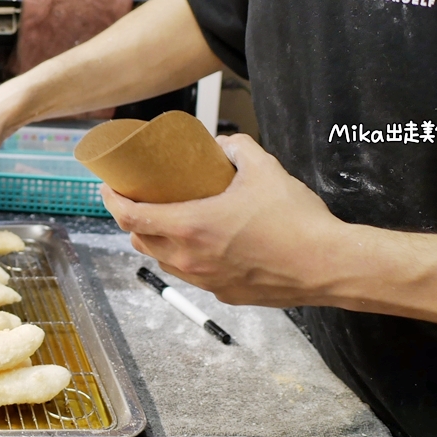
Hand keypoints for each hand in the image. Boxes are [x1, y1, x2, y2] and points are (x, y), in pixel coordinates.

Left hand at [102, 134, 349, 306]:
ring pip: (162, 260)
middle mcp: (189, 259)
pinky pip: (190, 275)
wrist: (329, 265)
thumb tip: (222, 143)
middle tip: (136, 198)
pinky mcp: (223, 293)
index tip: (108, 186)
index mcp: (190, 227)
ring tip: (164, 219)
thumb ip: (238, 148)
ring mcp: (205, 280)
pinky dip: (183, 257)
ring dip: (154, 240)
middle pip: (138, 239)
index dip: (111, 200)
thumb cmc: (296, 221)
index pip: (129, 216)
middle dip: (130, 218)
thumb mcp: (264, 169)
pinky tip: (199, 243)